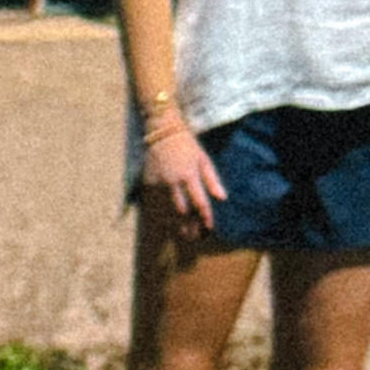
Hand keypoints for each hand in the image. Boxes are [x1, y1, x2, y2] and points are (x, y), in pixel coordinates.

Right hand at [142, 107, 221, 233]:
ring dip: (175, 224)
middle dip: (188, 225)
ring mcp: (158, 183)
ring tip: (183, 235)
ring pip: (166, 210)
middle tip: (195, 237)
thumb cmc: (187, 145)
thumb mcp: (203, 159)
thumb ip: (212, 180)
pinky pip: (155, 202)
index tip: (209, 228)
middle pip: (181, 211)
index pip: (199, 202)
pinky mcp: (147, 183)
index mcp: (189, 175)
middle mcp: (172, 182)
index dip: (205, 217)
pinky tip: (167, 221)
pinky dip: (162, 212)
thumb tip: (222, 198)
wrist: (162, 132)